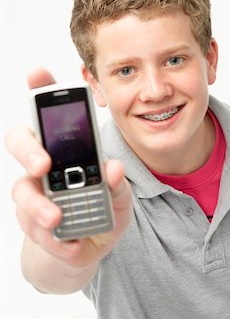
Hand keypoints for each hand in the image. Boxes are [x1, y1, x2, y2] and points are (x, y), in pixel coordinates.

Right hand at [6, 68, 131, 267]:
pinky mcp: (33, 225)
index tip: (36, 72)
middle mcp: (42, 166)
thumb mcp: (119, 197)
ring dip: (39, 206)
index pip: (48, 115)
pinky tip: (74, 245)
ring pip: (21, 192)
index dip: (39, 91)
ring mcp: (34, 195)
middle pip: (20, 144)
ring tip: (58, 217)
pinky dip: (56, 239)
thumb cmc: (103, 210)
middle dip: (28, 150)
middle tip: (42, 163)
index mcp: (66, 150)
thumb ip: (117, 184)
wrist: (88, 246)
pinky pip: (35, 229)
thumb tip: (112, 168)